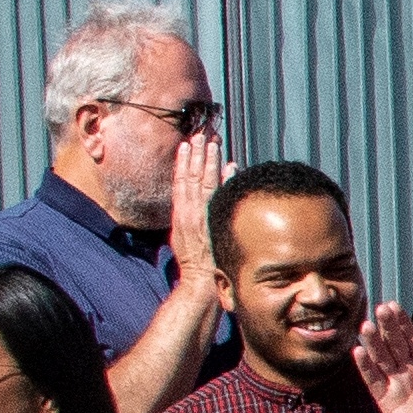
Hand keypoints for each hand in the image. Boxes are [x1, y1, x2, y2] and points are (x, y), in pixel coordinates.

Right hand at [166, 133, 227, 285]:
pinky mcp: (214, 222)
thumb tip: (194, 196)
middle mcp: (189, 211)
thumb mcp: (183, 232)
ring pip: (204, 181)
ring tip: (212, 142)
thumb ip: (188, 212)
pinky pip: (220, 197)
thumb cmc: (193, 257)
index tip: (188, 143)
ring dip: (209, 161)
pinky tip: (231, 166)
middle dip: (197, 153)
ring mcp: (202, 215)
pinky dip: (226, 181)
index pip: (181, 179)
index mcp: (180, 212)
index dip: (184, 160)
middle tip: (202, 134)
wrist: (199, 278)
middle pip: (193, 176)